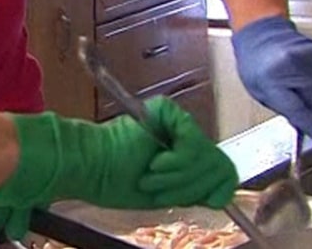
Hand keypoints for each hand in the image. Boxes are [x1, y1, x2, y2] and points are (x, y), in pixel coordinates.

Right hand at [0, 97, 237, 210]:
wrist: (89, 165)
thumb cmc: (114, 181)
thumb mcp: (164, 193)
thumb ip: (194, 190)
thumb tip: (222, 194)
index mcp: (181, 152)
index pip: (221, 171)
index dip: (212, 190)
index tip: (193, 200)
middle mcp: (183, 133)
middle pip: (217, 166)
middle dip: (187, 186)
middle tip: (157, 187)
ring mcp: (177, 120)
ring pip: (207, 159)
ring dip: (178, 178)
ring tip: (150, 175)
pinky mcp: (168, 112)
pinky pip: (194, 146)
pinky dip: (176, 164)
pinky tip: (154, 163)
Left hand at [232, 15, 311, 141]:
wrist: (261, 33)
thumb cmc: (255, 61)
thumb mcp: (259, 91)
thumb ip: (284, 108)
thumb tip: (307, 124)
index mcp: (273, 76)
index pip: (298, 109)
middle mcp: (295, 64)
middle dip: (307, 106)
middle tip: (291, 95)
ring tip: (294, 80)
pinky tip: (303, 74)